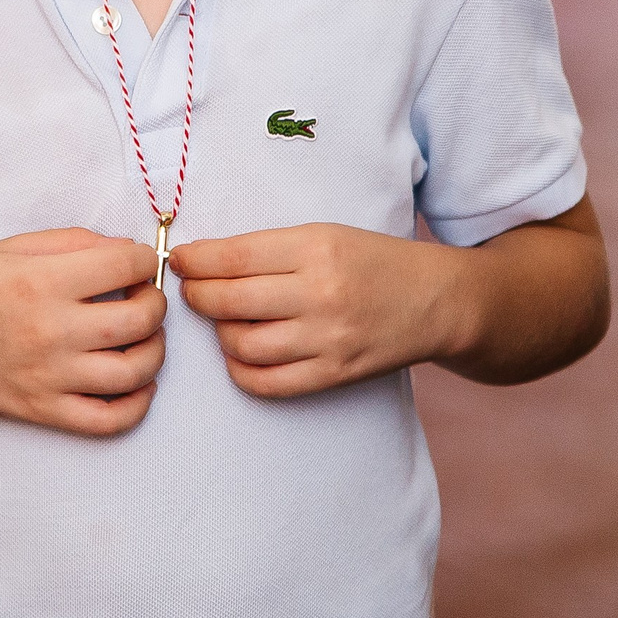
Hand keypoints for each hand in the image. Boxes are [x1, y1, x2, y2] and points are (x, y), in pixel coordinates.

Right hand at [0, 228, 166, 434]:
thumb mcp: (12, 246)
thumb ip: (73, 242)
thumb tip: (125, 251)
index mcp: (41, 281)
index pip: (126, 266)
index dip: (144, 259)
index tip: (138, 263)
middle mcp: (50, 330)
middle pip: (140, 319)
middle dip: (156, 302)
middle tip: (144, 297)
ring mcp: (48, 376)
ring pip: (135, 372)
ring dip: (155, 350)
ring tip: (143, 337)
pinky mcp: (43, 410)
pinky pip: (109, 420)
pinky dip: (137, 404)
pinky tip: (137, 383)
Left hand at [169, 223, 461, 398]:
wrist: (437, 300)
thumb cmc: (374, 260)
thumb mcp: (325, 234)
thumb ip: (268, 249)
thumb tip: (202, 262)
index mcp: (316, 248)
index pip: (233, 257)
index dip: (195, 260)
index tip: (179, 260)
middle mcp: (320, 294)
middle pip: (229, 301)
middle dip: (197, 295)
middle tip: (193, 291)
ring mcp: (327, 339)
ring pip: (242, 344)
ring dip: (220, 333)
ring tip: (226, 320)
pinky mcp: (334, 374)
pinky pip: (267, 382)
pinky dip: (241, 370)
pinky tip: (242, 353)